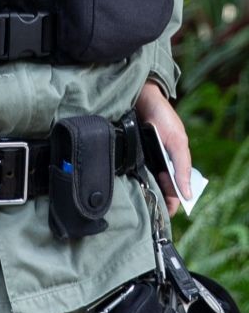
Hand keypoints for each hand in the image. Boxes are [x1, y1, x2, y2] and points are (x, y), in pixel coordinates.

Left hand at [136, 80, 190, 216]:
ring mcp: (143, 158)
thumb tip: (187, 194)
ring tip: (135, 202)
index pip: (173, 190)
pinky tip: (124, 186)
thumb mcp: (177, 142)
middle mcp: (158, 163)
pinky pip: (129, 170)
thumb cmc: (163, 118)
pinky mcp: (130, 153)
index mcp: (173, 163)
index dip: (170, 203)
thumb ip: (182, 167)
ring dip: (140, 191)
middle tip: (146, 211)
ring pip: (143, 182)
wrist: (141, 97)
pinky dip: (128, 178)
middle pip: (157, 189)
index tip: (164, 215)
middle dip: (154, 200)